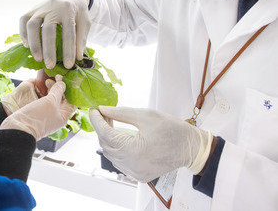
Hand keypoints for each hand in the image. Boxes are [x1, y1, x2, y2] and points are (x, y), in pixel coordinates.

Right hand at [0, 75, 75, 140]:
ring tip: (47, 80)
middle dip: (60, 87)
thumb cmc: (37, 117)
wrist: (17, 128)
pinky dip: (45, 92)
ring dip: (52, 88)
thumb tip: (62, 83)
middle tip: (56, 77)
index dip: (72, 90)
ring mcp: (47, 114)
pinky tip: (41, 86)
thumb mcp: (50, 101)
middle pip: (62, 99)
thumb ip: (58, 91)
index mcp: (63, 116)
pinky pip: (45, 100)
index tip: (68, 80)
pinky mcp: (38, 111)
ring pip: (53, 98)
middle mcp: (56, 115)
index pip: (72, 101)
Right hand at [19, 0, 90, 68]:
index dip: (68, 50)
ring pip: (32, 25)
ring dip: (34, 43)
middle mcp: (53, 7)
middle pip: (48, 29)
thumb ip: (82, 38)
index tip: (68, 64)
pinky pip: (24, 20)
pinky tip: (26, 46)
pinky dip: (23, 33)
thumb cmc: (78, 12)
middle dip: (49, 49)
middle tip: (50, 65)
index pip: (68, 32)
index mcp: (69, 10)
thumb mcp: (85, 22)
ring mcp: (40, 7)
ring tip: (38, 59)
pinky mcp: (32, 9)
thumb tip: (78, 57)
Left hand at [89, 106, 212, 182]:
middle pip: (106, 145)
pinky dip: (116, 149)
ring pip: (111, 155)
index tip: (93, 110)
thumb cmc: (171, 129)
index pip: (106, 134)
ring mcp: (135, 173)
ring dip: (108, 139)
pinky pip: (120, 162)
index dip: (97, 121)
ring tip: (112, 123)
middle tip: (103, 113)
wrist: (190, 147)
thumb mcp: (145, 115)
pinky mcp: (139, 175)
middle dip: (102, 128)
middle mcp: (132, 166)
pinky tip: (120, 137)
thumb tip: (103, 109)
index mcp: (133, 151)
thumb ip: (121, 113)